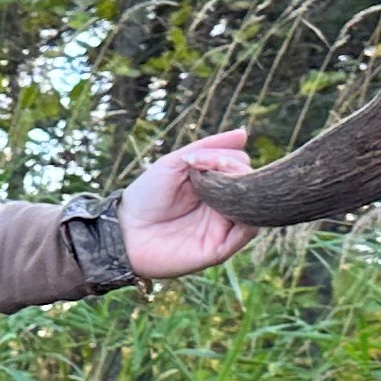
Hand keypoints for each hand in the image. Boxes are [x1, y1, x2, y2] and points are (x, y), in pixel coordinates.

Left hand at [118, 130, 259, 281]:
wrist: (125, 232)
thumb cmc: (146, 196)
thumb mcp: (174, 163)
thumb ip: (207, 148)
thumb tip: (244, 133)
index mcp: (212, 184)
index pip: (241, 166)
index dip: (232, 158)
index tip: (210, 158)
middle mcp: (221, 204)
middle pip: (252, 185)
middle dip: (241, 172)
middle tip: (219, 167)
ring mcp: (223, 226)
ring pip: (255, 207)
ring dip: (247, 192)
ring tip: (227, 182)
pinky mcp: (221, 247)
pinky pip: (248, 232)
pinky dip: (249, 217)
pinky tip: (233, 203)